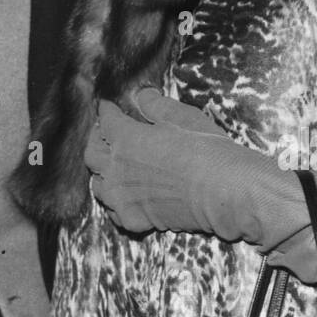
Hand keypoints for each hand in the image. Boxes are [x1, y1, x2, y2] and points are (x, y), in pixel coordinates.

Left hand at [86, 93, 220, 232]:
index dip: (106, 112)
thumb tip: (142, 95)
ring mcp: (123, 198)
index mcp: (126, 139)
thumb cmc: (207, 151)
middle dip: (95, 141)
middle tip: (102, 134)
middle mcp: (117, 168)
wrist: (224, 192)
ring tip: (110, 167)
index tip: (107, 107)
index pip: (106, 121)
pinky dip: (116, 204)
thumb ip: (157, 105)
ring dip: (102, 174)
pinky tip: (124, 199)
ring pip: (98, 186)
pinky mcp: (135, 220)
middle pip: (92, 154)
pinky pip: (114, 213)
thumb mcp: (184, 117)